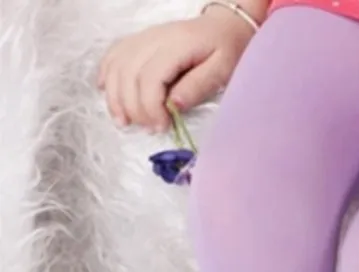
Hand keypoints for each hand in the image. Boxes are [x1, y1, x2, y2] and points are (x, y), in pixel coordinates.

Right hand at [97, 9, 255, 131]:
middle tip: (148, 128)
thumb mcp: (222, 70)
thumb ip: (198, 86)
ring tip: (123, 121)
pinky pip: (113, 55)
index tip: (162, 127)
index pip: (150, 78)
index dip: (151, 107)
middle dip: (134, 108)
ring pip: (116, 66)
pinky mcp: (138, 41)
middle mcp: (153, 38)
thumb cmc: (226, 51)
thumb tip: (175, 105)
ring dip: (115, 97)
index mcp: (176, 46)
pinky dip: (106, 74)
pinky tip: (105, 91)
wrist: (223, 27)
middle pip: (129, 75)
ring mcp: (142, 38)